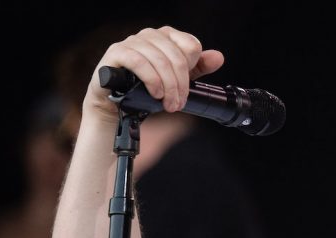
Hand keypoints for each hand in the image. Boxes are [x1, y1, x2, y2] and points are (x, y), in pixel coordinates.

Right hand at [84, 26, 224, 121]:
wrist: (117, 103)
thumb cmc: (148, 89)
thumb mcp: (178, 79)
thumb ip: (198, 68)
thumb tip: (218, 57)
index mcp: (167, 37)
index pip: (191, 45)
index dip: (192, 69)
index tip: (186, 88)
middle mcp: (150, 35)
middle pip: (177, 56)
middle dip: (181, 85)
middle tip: (177, 104)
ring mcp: (132, 42)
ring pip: (159, 60)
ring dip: (167, 86)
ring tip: (167, 104)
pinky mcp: (117, 52)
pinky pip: (138, 61)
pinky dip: (151, 79)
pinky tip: (155, 93)